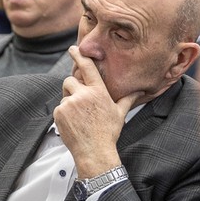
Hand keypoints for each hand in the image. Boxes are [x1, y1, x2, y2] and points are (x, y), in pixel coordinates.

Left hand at [53, 46, 137, 177]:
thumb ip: (128, 99)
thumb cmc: (108, 133)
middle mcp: (83, 95)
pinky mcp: (59, 113)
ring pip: (64, 96)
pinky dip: (63, 114)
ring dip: (69, 102)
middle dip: (71, 87)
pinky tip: (73, 124)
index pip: (87, 67)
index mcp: (98, 91)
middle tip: (78, 100)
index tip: (73, 49)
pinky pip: (59, 108)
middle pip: (69, 80)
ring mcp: (69, 104)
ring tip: (79, 117)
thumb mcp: (119, 113)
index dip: (79, 55)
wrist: (94, 151)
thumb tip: (141, 91)